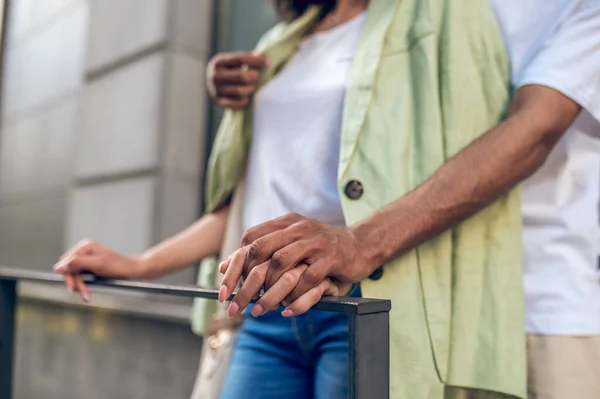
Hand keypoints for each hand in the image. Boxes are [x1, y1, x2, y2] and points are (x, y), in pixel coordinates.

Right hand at [53, 239, 145, 301]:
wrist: (134, 271)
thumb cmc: (119, 266)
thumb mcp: (97, 265)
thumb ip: (77, 264)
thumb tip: (58, 266)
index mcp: (85, 247)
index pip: (67, 262)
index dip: (69, 276)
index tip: (73, 288)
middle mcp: (85, 251)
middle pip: (70, 269)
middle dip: (76, 282)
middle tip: (83, 294)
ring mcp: (88, 259)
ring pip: (75, 275)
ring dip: (80, 286)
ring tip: (87, 296)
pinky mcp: (92, 267)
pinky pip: (82, 277)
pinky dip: (84, 285)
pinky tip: (87, 292)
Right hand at [206, 52, 269, 108]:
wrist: (213, 84)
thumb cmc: (229, 70)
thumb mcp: (233, 62)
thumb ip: (246, 60)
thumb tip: (266, 61)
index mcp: (219, 62)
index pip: (241, 59)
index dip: (256, 60)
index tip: (269, 62)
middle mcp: (215, 75)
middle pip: (242, 76)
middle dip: (254, 76)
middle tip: (258, 75)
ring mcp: (215, 89)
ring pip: (240, 91)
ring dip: (250, 89)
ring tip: (252, 87)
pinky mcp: (219, 101)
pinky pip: (235, 104)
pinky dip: (244, 101)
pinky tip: (247, 98)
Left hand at [219, 213, 377, 314]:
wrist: (361, 245)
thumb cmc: (320, 249)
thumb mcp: (290, 244)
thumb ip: (259, 252)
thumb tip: (223, 266)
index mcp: (286, 223)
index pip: (250, 238)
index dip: (234, 264)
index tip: (224, 289)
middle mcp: (298, 228)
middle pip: (260, 251)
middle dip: (243, 282)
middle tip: (233, 306)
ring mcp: (315, 242)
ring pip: (281, 266)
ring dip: (266, 292)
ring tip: (256, 311)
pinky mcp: (332, 258)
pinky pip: (308, 279)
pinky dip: (295, 298)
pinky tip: (286, 310)